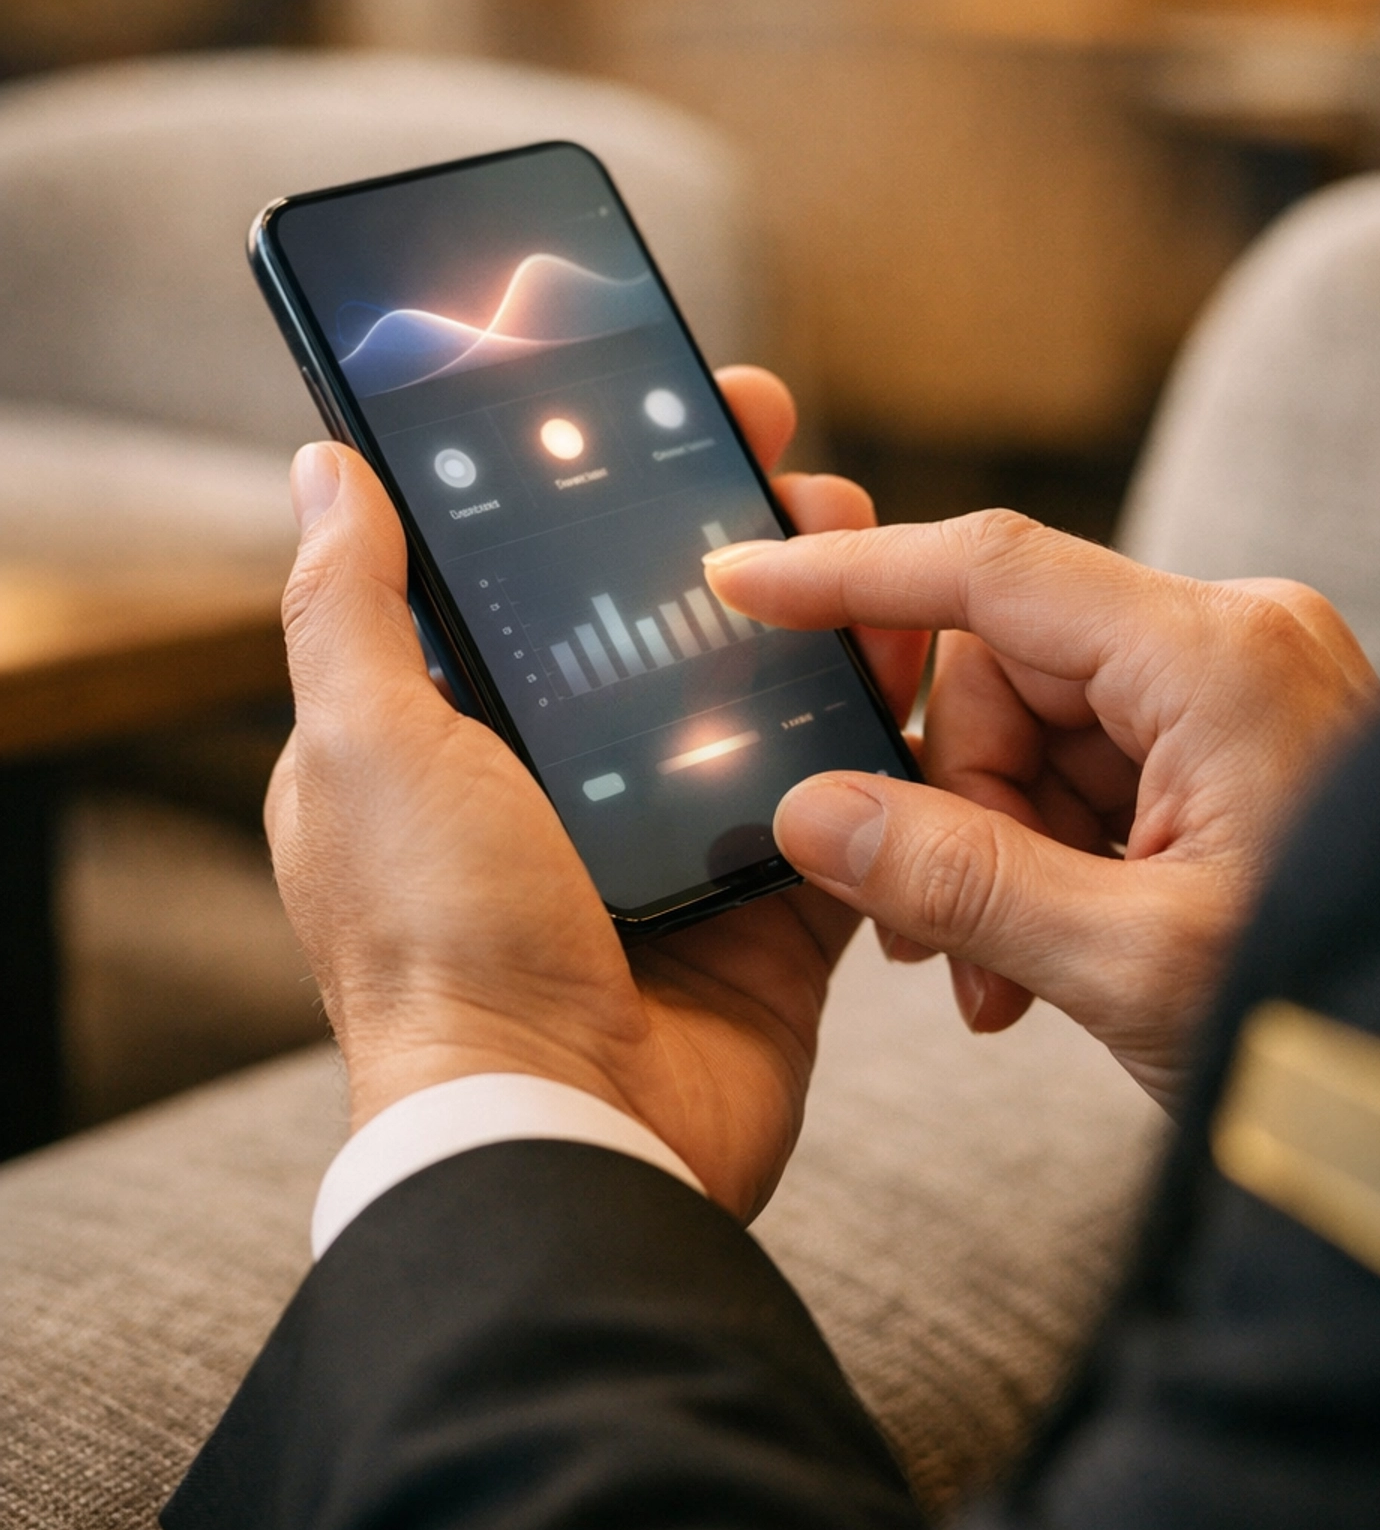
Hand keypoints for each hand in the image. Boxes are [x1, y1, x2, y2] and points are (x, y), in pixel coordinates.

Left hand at [264, 368, 925, 1219]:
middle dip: (728, 526)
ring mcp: (673, 839)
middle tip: (783, 453)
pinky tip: (908, 653)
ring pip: (762, 689)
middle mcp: (564, 783)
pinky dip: (878, 728)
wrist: (572, 1132)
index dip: (587, 479)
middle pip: (662, 616)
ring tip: (865, 537)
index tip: (649, 397)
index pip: (528, 572)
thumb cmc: (442, 948)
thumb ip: (351, 607)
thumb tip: (322, 467)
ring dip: (817, 607)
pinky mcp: (771, 900)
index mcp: (456, 739)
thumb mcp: (366, 749)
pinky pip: (842, 790)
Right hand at [704, 514, 1379, 1109]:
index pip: (994, 573)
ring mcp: (1232, 696)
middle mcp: (1227, 647)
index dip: (855, 579)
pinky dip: (1044, 859)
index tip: (743, 579)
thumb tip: (812, 818)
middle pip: (999, 674)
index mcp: (1216, 658)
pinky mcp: (1229, 750)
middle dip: (948, 802)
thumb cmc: (1337, 1015)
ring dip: (990, 852)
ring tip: (1001, 981)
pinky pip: (1085, 773)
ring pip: (1029, 734)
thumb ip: (958, 880)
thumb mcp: (1128, 963)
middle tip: (933, 941)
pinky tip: (1041, 964)